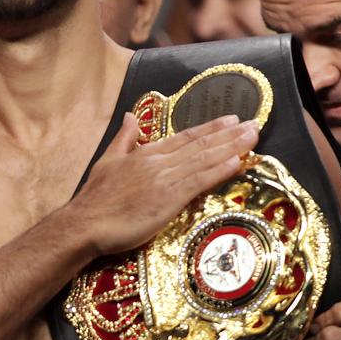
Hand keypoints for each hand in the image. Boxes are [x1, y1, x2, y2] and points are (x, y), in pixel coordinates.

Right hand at [69, 112, 259, 256]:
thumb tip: (129, 116)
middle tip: (255, 124)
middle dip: (230, 134)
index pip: (184, 137)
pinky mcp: (169, 199)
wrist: (85, 223)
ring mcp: (165, 179)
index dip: (210, 128)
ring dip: (231, 148)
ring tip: (253, 138)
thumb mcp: (108, 160)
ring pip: (204, 160)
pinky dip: (219, 170)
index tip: (231, 120)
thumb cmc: (95, 198)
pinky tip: (236, 162)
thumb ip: (124, 139)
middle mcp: (158, 162)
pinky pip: (199, 181)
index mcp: (145, 154)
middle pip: (200, 145)